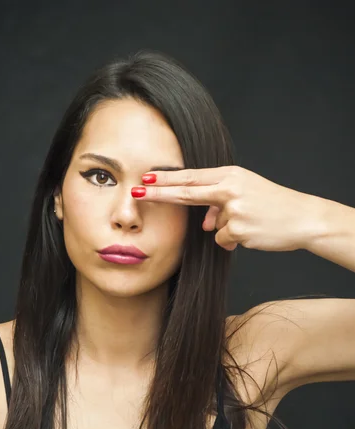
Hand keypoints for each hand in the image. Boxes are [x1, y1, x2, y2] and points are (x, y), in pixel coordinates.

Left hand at [133, 166, 319, 251]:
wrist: (304, 218)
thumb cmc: (274, 206)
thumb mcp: (246, 196)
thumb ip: (220, 207)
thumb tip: (203, 225)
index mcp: (231, 175)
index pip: (192, 177)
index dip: (167, 179)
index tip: (146, 177)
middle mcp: (230, 188)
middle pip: (187, 191)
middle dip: (160, 193)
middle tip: (136, 191)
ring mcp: (233, 209)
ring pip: (213, 226)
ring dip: (227, 229)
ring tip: (252, 223)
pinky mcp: (238, 229)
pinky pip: (224, 240)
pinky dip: (234, 241)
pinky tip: (253, 233)